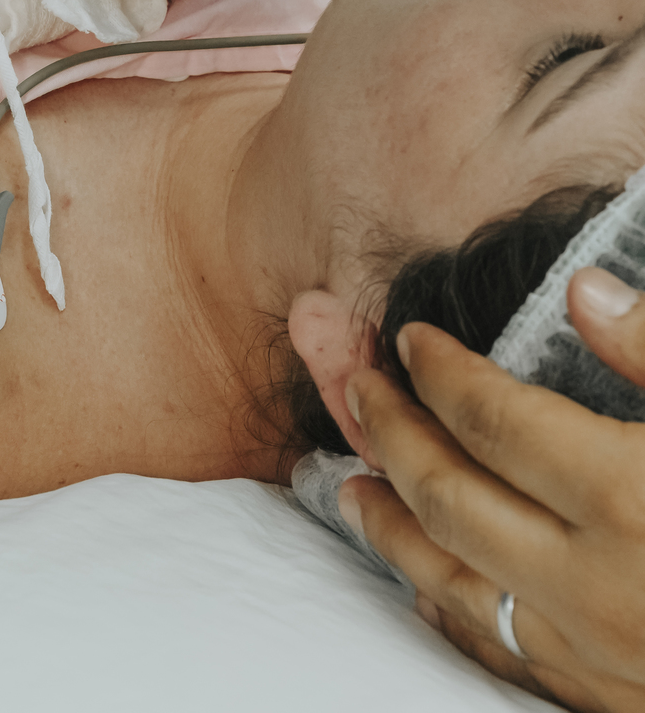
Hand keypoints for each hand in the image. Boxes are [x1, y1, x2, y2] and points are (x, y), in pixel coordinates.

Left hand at [339, 271, 644, 710]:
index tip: (410, 338)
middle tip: (353, 387)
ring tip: (346, 482)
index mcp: (630, 497)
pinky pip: (502, 653)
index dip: (442, 372)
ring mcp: (598, 654)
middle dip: (390, 433)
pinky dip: (450, 607)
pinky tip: (426, 586)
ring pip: (454, 581)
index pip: (495, 419)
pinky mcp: (609, 702)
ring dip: (390, 526)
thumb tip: (585, 292)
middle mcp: (596, 582)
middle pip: (449, 495)